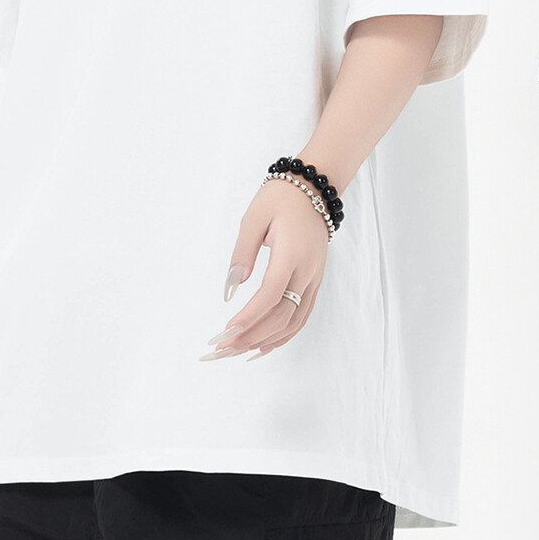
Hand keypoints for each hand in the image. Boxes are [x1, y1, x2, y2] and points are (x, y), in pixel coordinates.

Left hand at [202, 179, 331, 360]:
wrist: (315, 188)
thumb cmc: (281, 198)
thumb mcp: (254, 217)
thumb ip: (242, 252)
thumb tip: (232, 287)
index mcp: (292, 253)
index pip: (272, 293)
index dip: (250, 316)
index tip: (227, 330)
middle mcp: (308, 270)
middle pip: (283, 314)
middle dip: (252, 335)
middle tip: (223, 348)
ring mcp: (314, 277)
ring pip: (295, 321)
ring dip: (266, 340)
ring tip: (238, 351)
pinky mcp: (315, 281)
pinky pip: (302, 315)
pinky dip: (284, 335)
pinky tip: (264, 345)